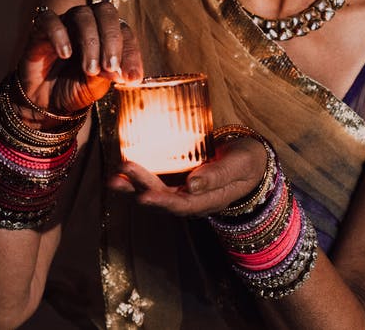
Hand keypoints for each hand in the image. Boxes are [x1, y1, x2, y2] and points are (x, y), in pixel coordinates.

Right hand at [17, 1, 142, 126]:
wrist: (45, 102)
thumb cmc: (75, 89)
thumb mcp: (97, 86)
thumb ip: (110, 75)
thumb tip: (128, 74)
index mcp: (108, 34)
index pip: (125, 33)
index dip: (131, 54)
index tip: (132, 78)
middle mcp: (89, 23)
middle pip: (106, 12)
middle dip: (112, 39)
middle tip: (111, 66)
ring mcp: (65, 23)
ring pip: (82, 15)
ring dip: (90, 42)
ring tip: (90, 69)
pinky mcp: (40, 29)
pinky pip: (50, 19)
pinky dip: (59, 34)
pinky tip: (65, 54)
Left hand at [108, 137, 267, 217]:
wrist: (249, 160)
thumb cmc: (247, 162)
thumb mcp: (239, 166)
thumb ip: (218, 175)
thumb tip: (193, 184)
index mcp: (208, 201)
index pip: (181, 205)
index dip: (161, 202)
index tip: (144, 196)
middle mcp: (191, 200)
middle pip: (162, 197)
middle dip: (140, 185)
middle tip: (122, 170)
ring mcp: (182, 190)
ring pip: (154, 190)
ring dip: (133, 184)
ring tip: (115, 175)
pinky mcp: (176, 179)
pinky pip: (155, 179)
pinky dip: (139, 174)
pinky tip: (125, 166)